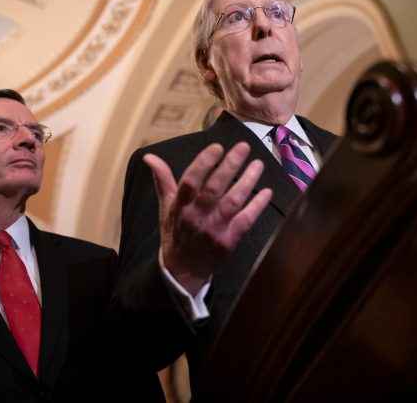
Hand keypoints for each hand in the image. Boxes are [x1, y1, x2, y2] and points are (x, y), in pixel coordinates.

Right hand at [143, 142, 271, 295]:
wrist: (184, 270)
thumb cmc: (175, 233)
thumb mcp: (165, 207)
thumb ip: (163, 180)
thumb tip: (150, 157)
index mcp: (180, 206)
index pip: (191, 180)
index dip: (204, 162)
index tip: (217, 147)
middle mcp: (197, 216)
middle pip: (215, 188)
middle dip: (231, 165)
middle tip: (243, 147)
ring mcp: (214, 229)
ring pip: (233, 202)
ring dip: (248, 182)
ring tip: (258, 164)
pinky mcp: (229, 240)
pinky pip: (246, 220)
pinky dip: (257, 205)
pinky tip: (267, 191)